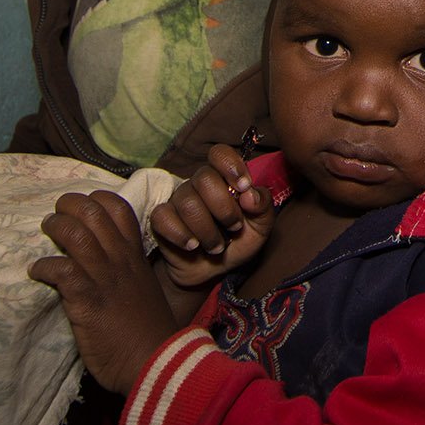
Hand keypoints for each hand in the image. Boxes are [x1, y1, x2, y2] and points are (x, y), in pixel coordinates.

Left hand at [30, 190, 181, 392]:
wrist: (155, 361)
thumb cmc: (147, 330)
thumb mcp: (140, 289)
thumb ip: (121, 272)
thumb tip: (97, 266)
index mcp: (134, 255)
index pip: (118, 207)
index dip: (95, 200)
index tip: (81, 209)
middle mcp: (120, 259)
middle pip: (93, 211)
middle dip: (68, 205)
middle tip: (56, 215)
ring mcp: (104, 277)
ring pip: (75, 233)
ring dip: (55, 227)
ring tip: (45, 232)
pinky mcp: (87, 300)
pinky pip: (61, 269)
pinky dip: (44, 266)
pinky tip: (37, 271)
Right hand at [149, 144, 276, 288]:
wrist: (214, 272)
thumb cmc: (238, 242)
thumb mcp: (261, 227)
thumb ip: (263, 206)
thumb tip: (249, 195)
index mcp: (223, 178)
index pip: (220, 153)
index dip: (231, 166)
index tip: (243, 188)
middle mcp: (198, 184)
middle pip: (205, 178)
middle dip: (224, 208)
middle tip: (234, 227)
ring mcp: (178, 200)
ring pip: (188, 203)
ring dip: (207, 231)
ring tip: (217, 246)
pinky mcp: (161, 219)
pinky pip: (163, 218)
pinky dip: (181, 235)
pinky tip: (193, 246)